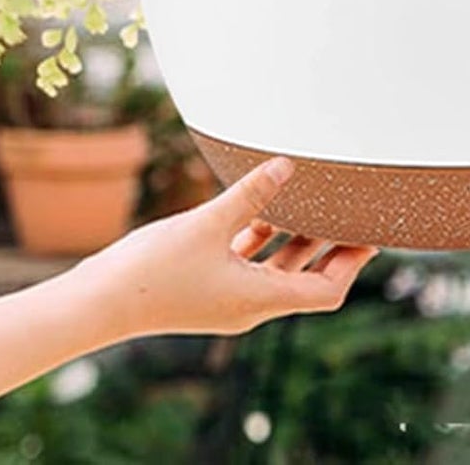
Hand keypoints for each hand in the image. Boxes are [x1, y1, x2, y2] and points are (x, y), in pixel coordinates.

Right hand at [64, 158, 377, 344]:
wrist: (98, 302)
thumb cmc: (152, 269)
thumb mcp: (208, 224)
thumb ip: (250, 193)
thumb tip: (288, 165)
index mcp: (258, 299)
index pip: (324, 292)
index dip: (351, 263)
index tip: (371, 234)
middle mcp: (248, 305)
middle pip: (305, 278)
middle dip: (330, 245)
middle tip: (353, 213)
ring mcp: (226, 298)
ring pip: (275, 267)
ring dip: (295, 238)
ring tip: (314, 201)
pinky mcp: (206, 286)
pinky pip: (247, 262)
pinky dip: (260, 237)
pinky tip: (258, 206)